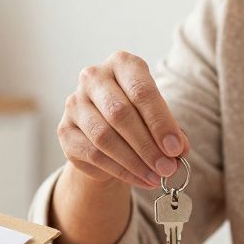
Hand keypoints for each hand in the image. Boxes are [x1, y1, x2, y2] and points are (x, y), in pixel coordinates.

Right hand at [59, 51, 191, 189]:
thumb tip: (179, 150)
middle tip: (167, 168)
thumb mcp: (156, 117)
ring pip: (105, 136)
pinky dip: (120, 170)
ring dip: (134, 162)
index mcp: (121, 64)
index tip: (176, 148)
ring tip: (156, 177)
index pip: (141, 91)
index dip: (160, 122)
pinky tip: (140, 179)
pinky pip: (94, 154)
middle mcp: (93, 78)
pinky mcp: (65, 130)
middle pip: (120, 114)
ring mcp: (75, 103)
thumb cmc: (137, 117)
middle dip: (148, 145)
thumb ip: (168, 129)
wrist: (104, 133)